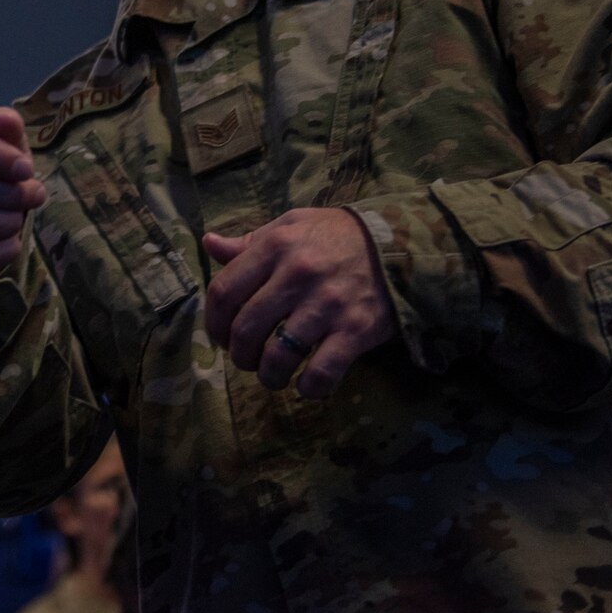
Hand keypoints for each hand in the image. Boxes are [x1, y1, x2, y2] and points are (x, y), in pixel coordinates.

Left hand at [203, 207, 398, 398]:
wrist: (401, 244)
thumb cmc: (337, 235)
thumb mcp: (291, 226)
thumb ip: (249, 242)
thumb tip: (210, 244)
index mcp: (274, 247)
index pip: (224, 292)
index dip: (214, 321)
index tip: (221, 335)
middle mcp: (297, 275)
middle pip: (246, 329)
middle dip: (239, 354)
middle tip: (245, 359)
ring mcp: (327, 305)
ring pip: (278, 355)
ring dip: (268, 375)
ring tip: (271, 375)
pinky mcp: (356, 330)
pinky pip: (322, 371)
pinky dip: (308, 387)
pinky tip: (305, 385)